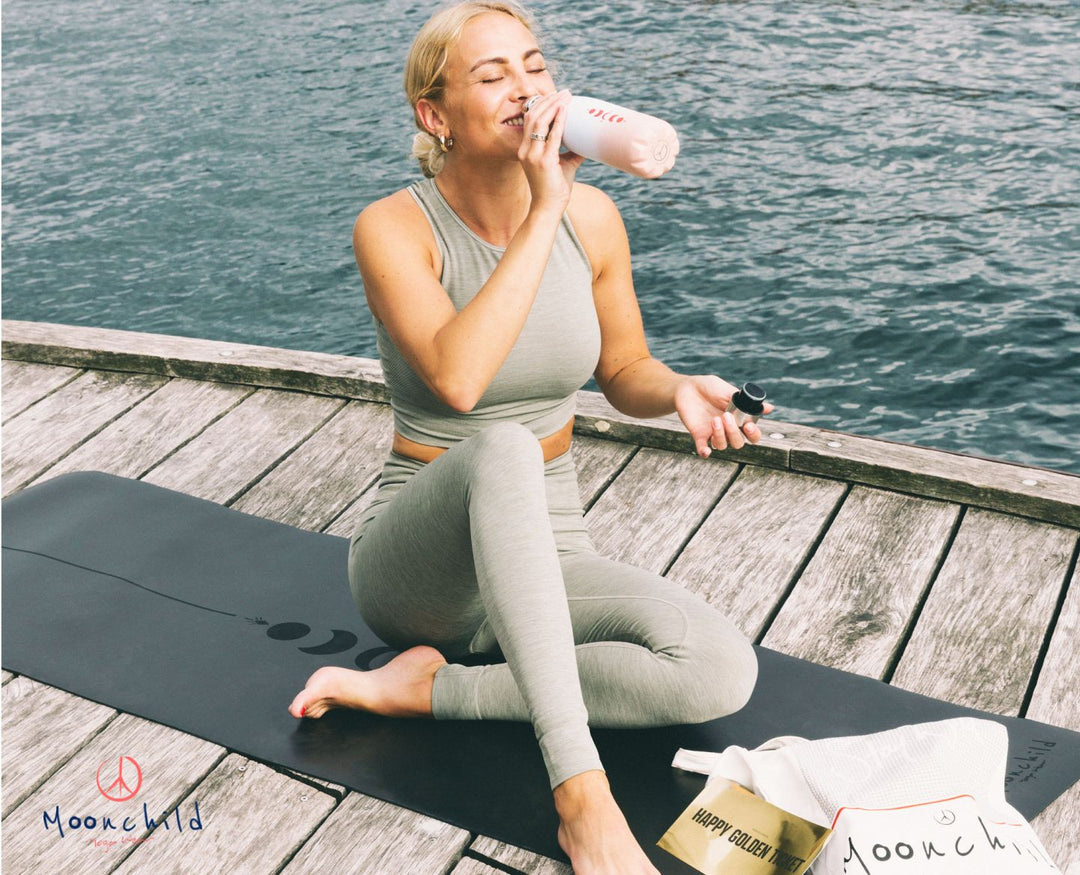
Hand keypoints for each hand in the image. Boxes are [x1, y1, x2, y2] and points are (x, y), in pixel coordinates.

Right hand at [518, 90, 583, 211]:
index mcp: (526, 149)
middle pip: (533, 116)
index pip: (530, 120)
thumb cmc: (554, 190)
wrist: (548, 209)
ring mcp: (532, 155)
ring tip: (567, 97)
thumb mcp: (564, 166)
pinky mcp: (542, 161)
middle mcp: (525, 150)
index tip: (557, 96)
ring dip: (554, 106)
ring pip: (539, 122)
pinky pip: (551, 136)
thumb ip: (572, 153)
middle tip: (565, 92)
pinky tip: (566, 111)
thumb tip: (587, 143)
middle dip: (549, 100)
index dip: (542, 105)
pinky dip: (559, 121)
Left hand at [673, 375, 772, 457]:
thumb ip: (746, 402)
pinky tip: (706, 451)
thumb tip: (769, 408)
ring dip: (720, 435)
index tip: (749, 426)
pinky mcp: (699, 435)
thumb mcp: (728, 391)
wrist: (688, 386)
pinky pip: (703, 449)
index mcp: (739, 420)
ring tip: (714, 419)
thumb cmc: (710, 388)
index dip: (753, 434)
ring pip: (722, 446)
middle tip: (726, 416)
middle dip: (734, 432)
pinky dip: (704, 452)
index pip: (752, 435)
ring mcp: (713, 433)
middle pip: (738, 443)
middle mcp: (728, 430)